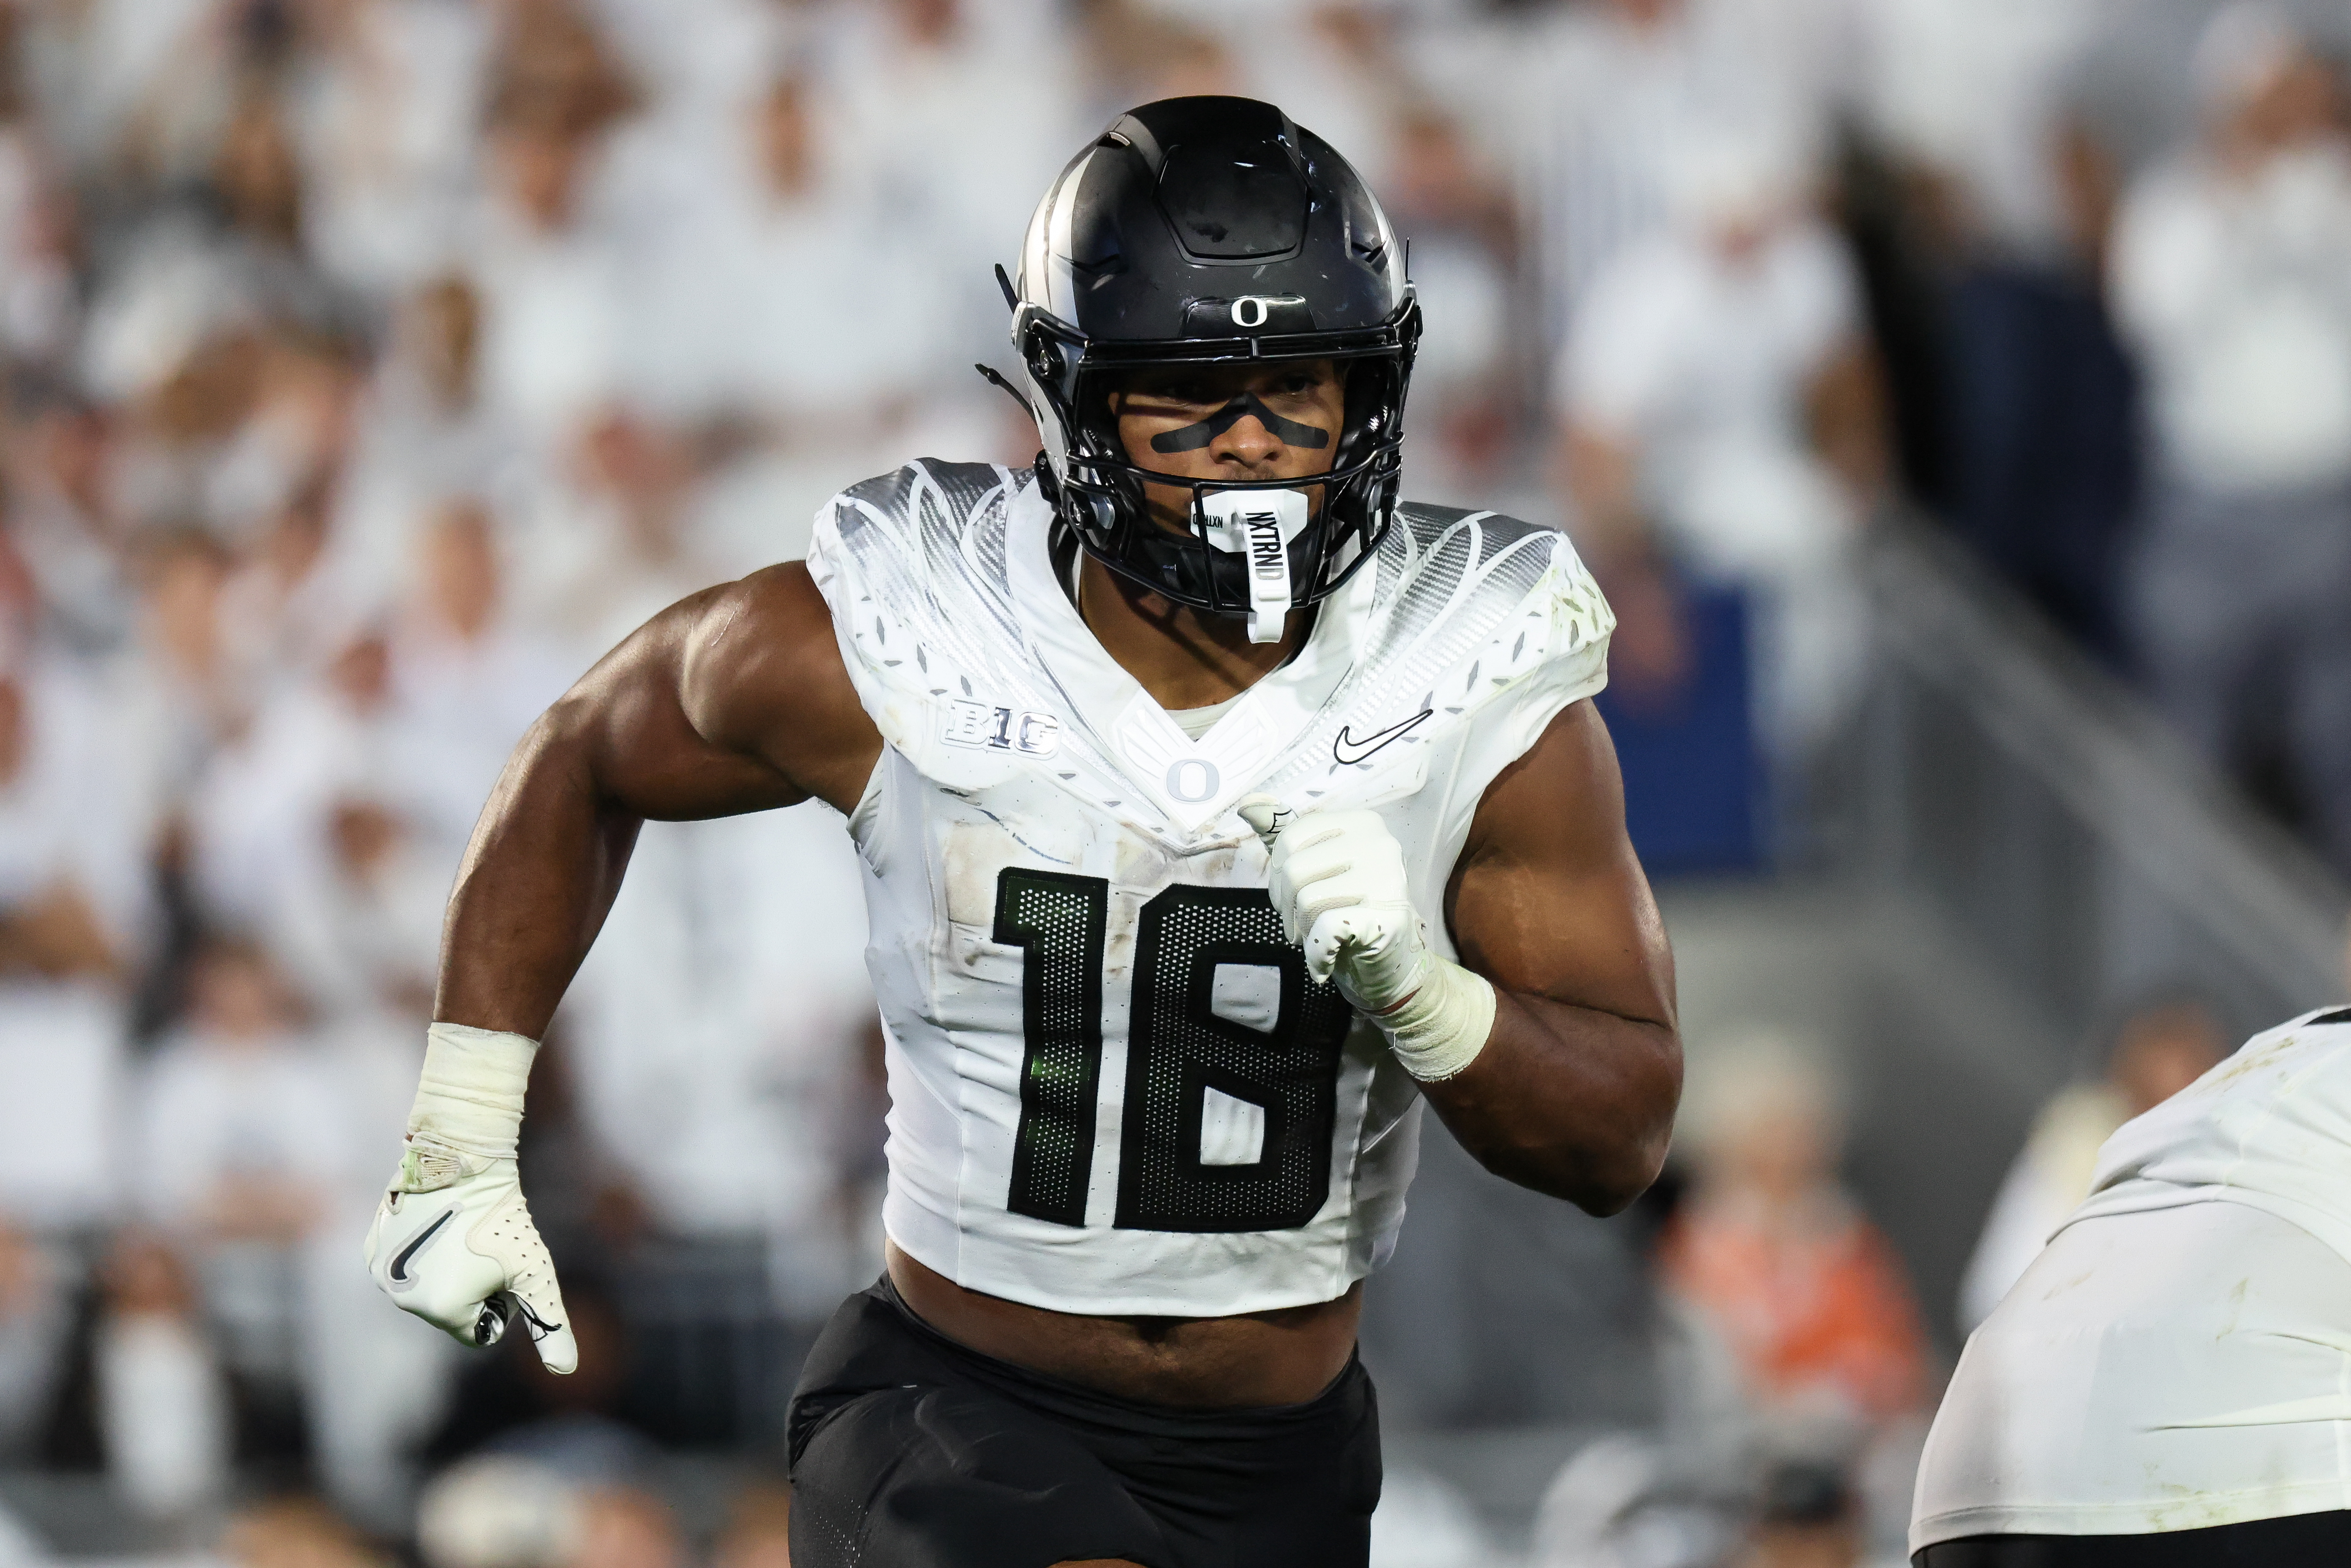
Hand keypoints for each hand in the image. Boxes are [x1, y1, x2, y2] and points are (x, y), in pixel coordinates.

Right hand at [364, 1139, 575, 1372]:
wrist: (464, 1161)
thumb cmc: (506, 1217)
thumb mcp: (535, 1271)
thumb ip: (550, 1323)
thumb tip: (567, 1371)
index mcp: (442, 1311)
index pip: (477, 1331)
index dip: (497, 1302)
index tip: (498, 1267)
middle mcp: (403, 1299)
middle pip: (449, 1312)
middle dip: (468, 1289)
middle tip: (478, 1248)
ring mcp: (382, 1275)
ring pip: (425, 1290)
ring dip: (444, 1272)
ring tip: (456, 1236)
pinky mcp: (371, 1250)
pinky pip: (402, 1267)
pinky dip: (419, 1254)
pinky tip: (432, 1226)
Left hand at [1237, 797, 1428, 1014]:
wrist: (1388, 962)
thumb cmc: (1346, 910)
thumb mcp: (1315, 867)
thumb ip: (1282, 836)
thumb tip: (1246, 805)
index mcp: (1361, 823)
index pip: (1291, 837)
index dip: (1278, 873)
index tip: (1292, 894)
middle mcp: (1379, 843)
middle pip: (1294, 869)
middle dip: (1285, 906)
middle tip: (1301, 922)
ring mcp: (1388, 879)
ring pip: (1306, 898)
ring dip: (1301, 929)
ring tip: (1317, 937)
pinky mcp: (1387, 917)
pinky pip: (1326, 928)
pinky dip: (1315, 954)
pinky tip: (1324, 960)